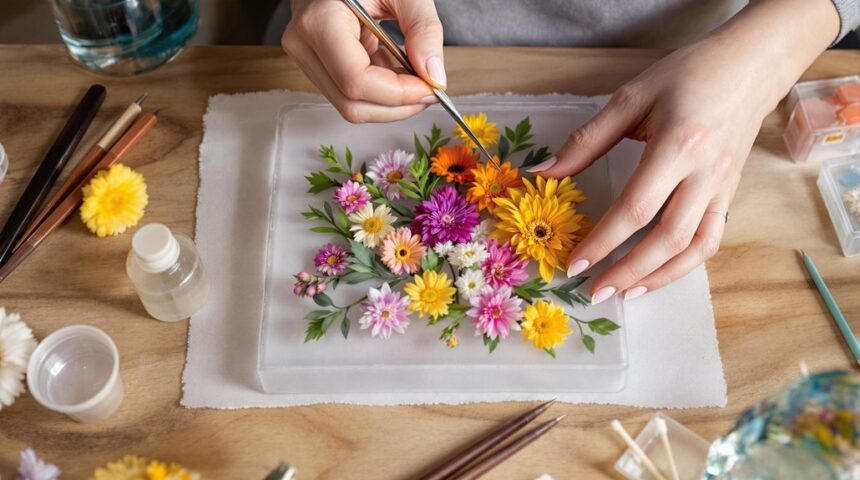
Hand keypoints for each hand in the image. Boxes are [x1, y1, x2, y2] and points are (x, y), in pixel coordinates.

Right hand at [283, 0, 444, 122]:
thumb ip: (423, 29)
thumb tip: (434, 76)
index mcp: (319, 21)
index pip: (356, 82)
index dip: (398, 94)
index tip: (430, 88)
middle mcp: (304, 44)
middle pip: (352, 104)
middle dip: (397, 106)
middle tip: (429, 90)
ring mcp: (307, 57)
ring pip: (350, 105)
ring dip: (390, 102)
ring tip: (416, 78)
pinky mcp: (316, 63)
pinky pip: (349, 93)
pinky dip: (381, 92)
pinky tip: (397, 70)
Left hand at [530, 0, 838, 302]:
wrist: (750, 65)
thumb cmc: (688, 75)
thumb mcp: (631, 96)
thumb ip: (586, 140)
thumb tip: (543, 172)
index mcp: (678, 145)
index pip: (635, 208)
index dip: (603, 241)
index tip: (574, 264)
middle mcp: (705, 173)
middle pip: (666, 238)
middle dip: (628, 271)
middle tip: (594, 292)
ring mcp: (723, 188)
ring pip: (694, 247)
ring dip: (658, 277)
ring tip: (624, 293)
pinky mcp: (730, 194)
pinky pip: (711, 240)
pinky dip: (684, 265)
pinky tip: (657, 275)